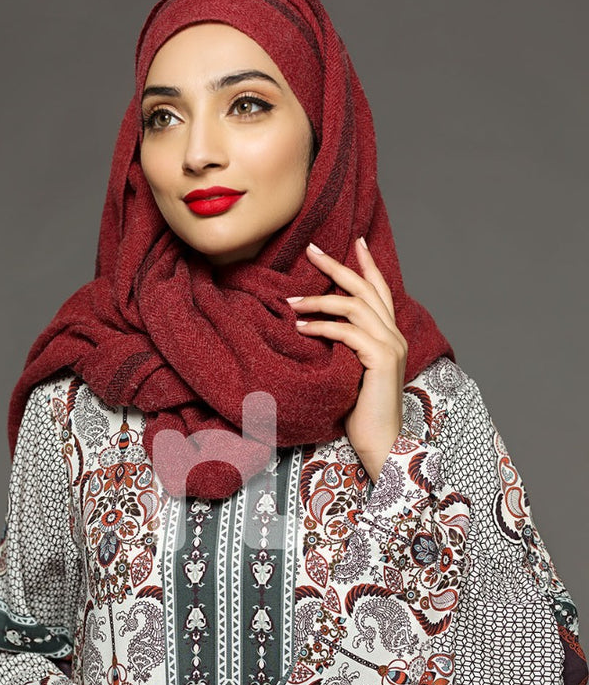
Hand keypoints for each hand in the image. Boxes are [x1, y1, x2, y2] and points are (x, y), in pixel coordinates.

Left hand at [288, 238, 406, 481]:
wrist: (381, 442)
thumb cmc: (361, 413)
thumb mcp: (351, 371)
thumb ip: (346, 347)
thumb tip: (316, 326)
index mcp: (390, 336)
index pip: (381, 290)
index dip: (367, 264)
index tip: (353, 242)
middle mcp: (394, 335)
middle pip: (366, 289)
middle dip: (337, 266)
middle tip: (311, 250)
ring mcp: (391, 346)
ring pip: (354, 306)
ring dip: (319, 299)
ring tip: (291, 301)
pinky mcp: (381, 359)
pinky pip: (348, 332)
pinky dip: (322, 326)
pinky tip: (301, 327)